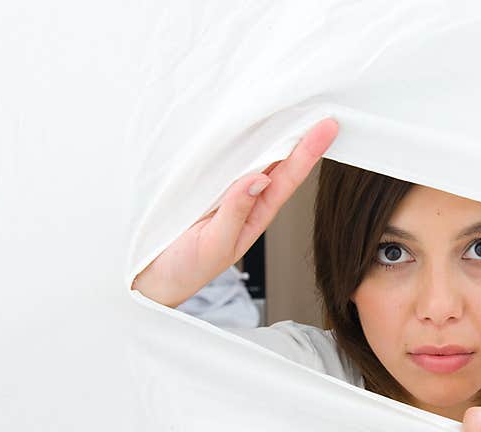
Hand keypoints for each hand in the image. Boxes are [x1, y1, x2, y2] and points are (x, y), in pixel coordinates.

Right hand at [131, 117, 338, 307]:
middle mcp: (246, 198)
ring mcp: (225, 190)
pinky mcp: (202, 184)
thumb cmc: (187, 267)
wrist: (153, 278)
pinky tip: (249, 123)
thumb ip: (236, 213)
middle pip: (277, 161)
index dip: (308, 153)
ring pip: (253, 156)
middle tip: (319, 105)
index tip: (327, 128)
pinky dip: (238, 140)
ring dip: (271, 132)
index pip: (288, 178)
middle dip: (298, 134)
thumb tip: (260, 179)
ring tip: (293, 106)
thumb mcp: (216, 244)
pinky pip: (225, 158)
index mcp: (256, 214)